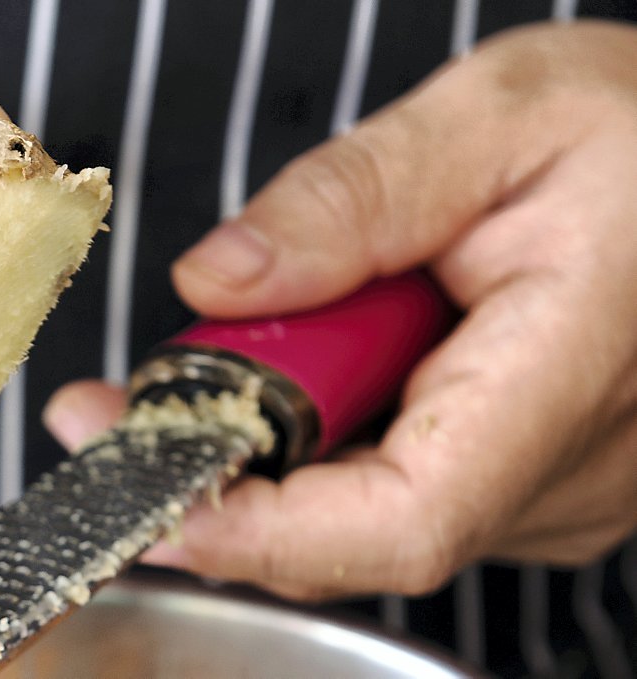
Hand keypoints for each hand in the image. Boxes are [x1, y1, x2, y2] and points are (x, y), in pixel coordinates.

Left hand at [45, 20, 636, 599]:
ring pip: (359, 519)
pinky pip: (390, 493)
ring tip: (240, 348)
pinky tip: (316, 366)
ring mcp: (551, 491)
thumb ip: (351, 200)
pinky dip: (319, 441)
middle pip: (352, 531)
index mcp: (570, 373)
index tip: (145, 482)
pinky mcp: (524, 482)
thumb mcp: (493, 116)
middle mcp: (569, 472)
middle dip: (220, 471)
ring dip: (267, 448)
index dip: (257, 527)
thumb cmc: (631, 129)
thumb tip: (217, 281)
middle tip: (122, 401)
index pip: (401, 519)